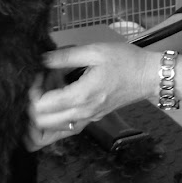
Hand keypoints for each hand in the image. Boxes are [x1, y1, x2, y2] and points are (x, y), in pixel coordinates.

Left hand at [28, 43, 150, 147]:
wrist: (149, 77)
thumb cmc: (126, 61)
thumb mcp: (95, 51)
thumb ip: (65, 56)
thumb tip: (41, 59)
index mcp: (82, 96)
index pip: (41, 106)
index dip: (31, 91)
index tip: (37, 74)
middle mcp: (82, 113)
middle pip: (40, 123)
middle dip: (32, 103)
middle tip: (39, 82)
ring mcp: (87, 119)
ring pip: (50, 131)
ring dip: (41, 114)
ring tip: (47, 91)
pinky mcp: (91, 120)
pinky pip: (64, 129)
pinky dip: (52, 122)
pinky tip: (54, 103)